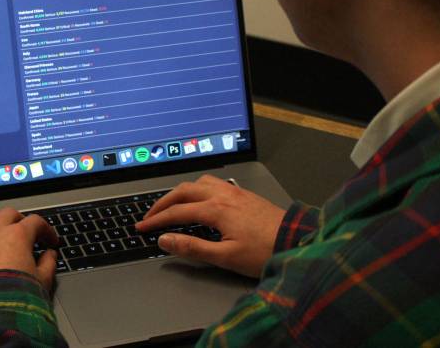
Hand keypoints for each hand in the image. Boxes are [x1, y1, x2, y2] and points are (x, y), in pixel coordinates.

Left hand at [0, 207, 59, 290]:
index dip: (46, 230)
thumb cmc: (17, 298)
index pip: (36, 222)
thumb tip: (50, 257)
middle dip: (18, 220)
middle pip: (7, 214)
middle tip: (24, 232)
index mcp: (17, 236)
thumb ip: (48, 264)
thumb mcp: (42, 281)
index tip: (49, 241)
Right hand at [137, 174, 285, 277]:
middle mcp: (223, 196)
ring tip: (173, 204)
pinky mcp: (245, 195)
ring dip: (181, 192)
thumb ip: (192, 247)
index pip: (176, 212)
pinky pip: (214, 184)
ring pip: (199, 183)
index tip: (142, 227)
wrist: (297, 241)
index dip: (156, 220)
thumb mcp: (225, 257)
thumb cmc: (265, 252)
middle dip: (163, 202)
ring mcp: (235, 193)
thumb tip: (165, 240)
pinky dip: (198, 190)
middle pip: (184, 191)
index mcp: (216, 209)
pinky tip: (202, 200)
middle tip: (151, 214)